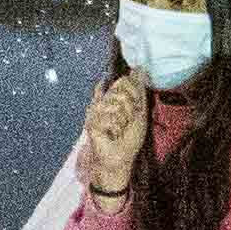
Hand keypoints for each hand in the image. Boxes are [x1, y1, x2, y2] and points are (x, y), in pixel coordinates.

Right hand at [77, 70, 151, 196]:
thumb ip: (138, 92)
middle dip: (130, 108)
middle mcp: (102, 101)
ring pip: (116, 102)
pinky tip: (111, 134)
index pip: (124, 81)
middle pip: (121, 89)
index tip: (136, 109)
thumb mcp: (139, 113)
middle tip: (126, 122)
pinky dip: (116, 127)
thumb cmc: (128, 139)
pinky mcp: (90, 122)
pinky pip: (110, 116)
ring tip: (119, 130)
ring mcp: (94, 111)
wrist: (119, 160)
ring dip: (123, 119)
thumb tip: (139, 69)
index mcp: (113, 98)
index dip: (134, 92)